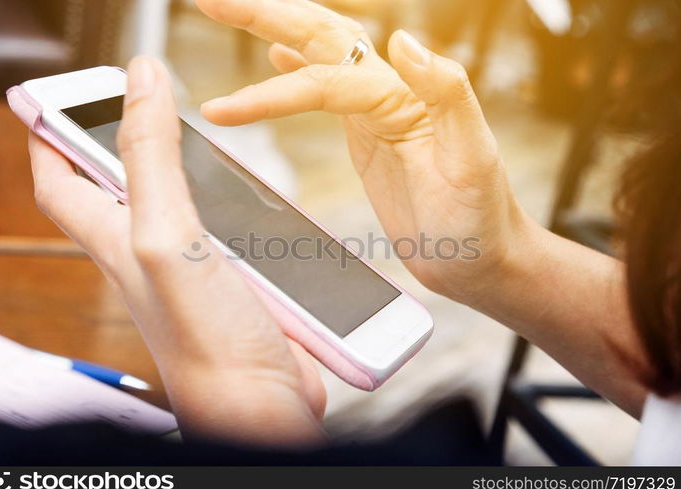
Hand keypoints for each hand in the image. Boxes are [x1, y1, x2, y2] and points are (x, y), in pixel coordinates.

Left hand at [29, 57, 325, 446]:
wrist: (261, 409)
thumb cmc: (205, 341)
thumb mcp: (166, 235)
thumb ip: (151, 159)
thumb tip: (141, 80)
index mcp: (116, 242)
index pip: (61, 184)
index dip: (48, 141)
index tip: (50, 104)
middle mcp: (147, 256)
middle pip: (116, 192)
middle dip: (116, 146)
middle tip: (131, 108)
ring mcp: (190, 272)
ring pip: (174, 211)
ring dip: (180, 173)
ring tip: (191, 142)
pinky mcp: (233, 285)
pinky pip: (224, 236)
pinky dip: (232, 211)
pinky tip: (252, 205)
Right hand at [198, 0, 534, 301]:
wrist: (481, 260)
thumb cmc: (480, 221)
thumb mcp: (473, 159)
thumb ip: (447, 93)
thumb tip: (403, 40)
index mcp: (409, 97)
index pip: (328, 80)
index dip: (272, 92)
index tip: (224, 109)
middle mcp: (391, 94)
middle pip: (322, 37)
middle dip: (266, 14)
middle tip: (210, 0)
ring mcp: (377, 113)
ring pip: (321, 56)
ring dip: (275, 29)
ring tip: (230, 10)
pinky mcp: (368, 136)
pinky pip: (327, 89)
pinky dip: (297, 69)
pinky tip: (276, 56)